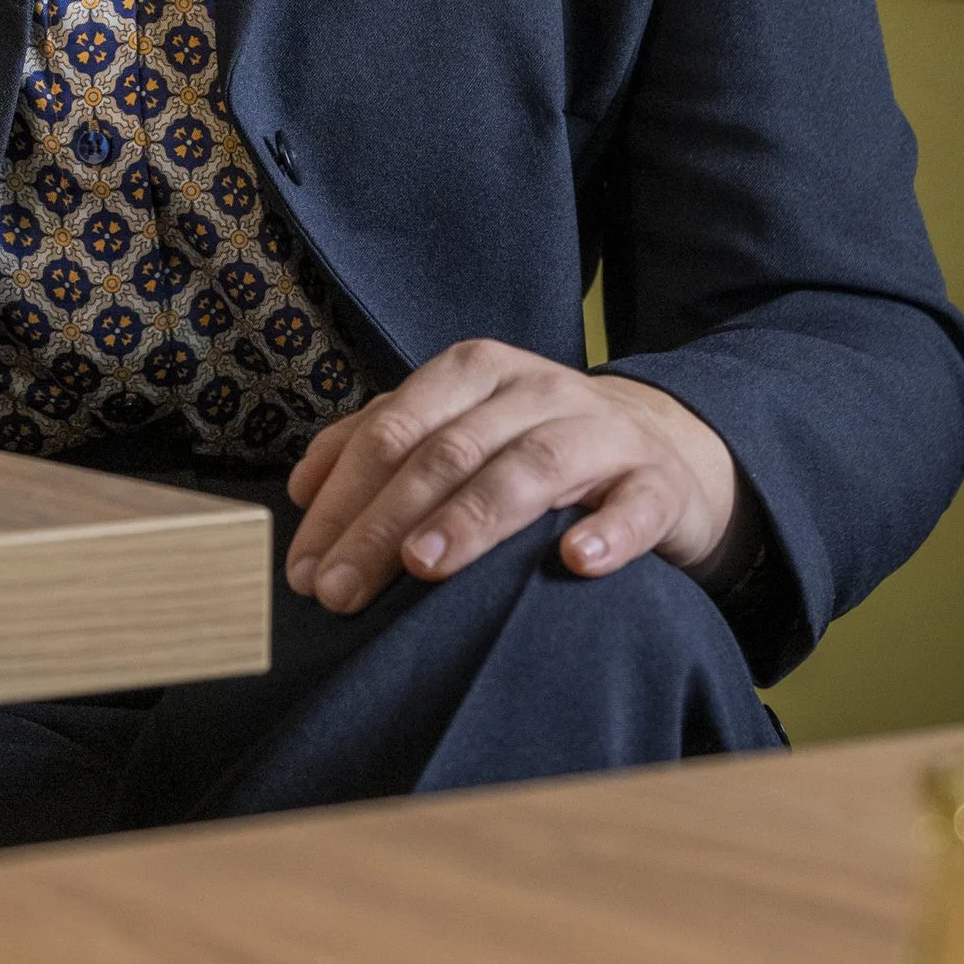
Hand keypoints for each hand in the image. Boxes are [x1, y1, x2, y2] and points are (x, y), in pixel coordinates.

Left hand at [283, 340, 745, 613]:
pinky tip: (578, 561)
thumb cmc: (533, 444)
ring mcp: (602, 432)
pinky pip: (636, 503)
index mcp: (474, 371)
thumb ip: (380, 443)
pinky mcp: (658, 481)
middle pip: (447, 453)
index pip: (392, 431)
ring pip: (531, 467)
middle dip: (384, 524)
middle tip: (340, 591)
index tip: (305, 568)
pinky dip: (608, 531)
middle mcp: (535, 390)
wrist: (662, 446)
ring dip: (473, 517)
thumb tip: (301, 491)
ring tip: (425, 565)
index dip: (341, 499)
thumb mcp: (457, 426)